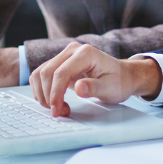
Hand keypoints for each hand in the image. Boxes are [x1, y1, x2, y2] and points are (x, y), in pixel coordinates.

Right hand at [29, 43, 162, 116]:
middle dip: (48, 96)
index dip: (55, 94)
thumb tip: (79, 88)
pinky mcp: (60, 63)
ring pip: (40, 74)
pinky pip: (42, 75)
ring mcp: (65, 55)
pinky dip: (42, 90)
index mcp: (86, 53)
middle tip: (59, 113)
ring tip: (59, 107)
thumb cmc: (119, 82)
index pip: (61, 73)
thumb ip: (95, 88)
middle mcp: (72, 50)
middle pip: (47, 72)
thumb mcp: (111, 88)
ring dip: (43, 94)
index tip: (57, 111)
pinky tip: (54, 101)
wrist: (122, 76)